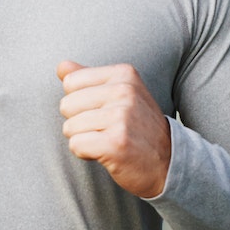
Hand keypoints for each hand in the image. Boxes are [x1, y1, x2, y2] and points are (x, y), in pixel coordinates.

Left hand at [57, 61, 172, 198]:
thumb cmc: (137, 128)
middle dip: (78, 122)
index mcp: (124, 74)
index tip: (103, 112)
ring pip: (69, 127)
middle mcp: (124, 91)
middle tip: (105, 130)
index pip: (70, 82)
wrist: (168, 162)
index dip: (79, 102)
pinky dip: (85, 154)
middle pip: (67, 105)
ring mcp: (121, 117)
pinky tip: (106, 153)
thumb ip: (88, 78)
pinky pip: (76, 145)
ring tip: (107, 141)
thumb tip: (61, 66)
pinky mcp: (116, 143)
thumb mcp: (119, 95)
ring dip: (83, 140)